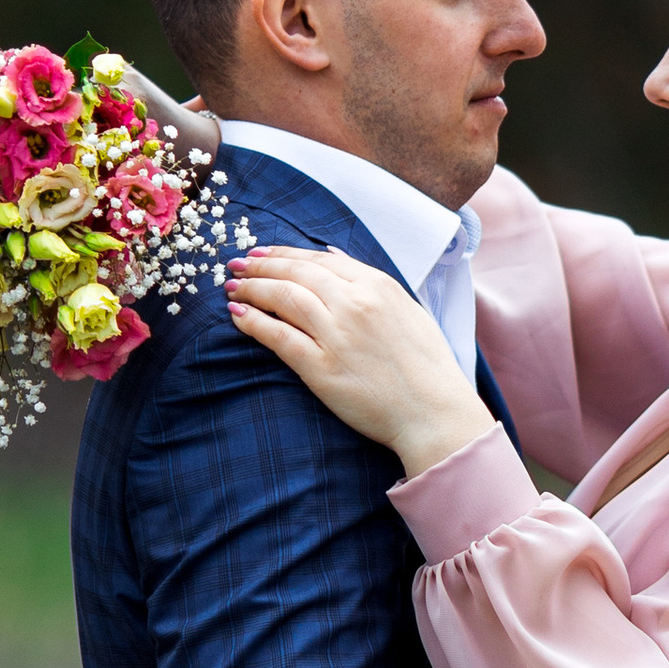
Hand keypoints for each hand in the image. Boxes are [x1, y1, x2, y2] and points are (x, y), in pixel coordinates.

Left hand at [227, 246, 494, 477]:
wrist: (435, 412)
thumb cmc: (427, 367)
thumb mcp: (408, 310)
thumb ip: (372, 283)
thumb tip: (333, 257)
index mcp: (378, 286)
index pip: (321, 260)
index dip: (287, 255)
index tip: (264, 254)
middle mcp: (356, 303)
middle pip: (296, 273)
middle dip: (262, 266)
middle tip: (237, 266)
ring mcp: (338, 335)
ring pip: (284, 298)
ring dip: (253, 289)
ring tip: (233, 288)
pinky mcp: (322, 368)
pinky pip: (279, 337)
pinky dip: (254, 322)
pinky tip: (237, 315)